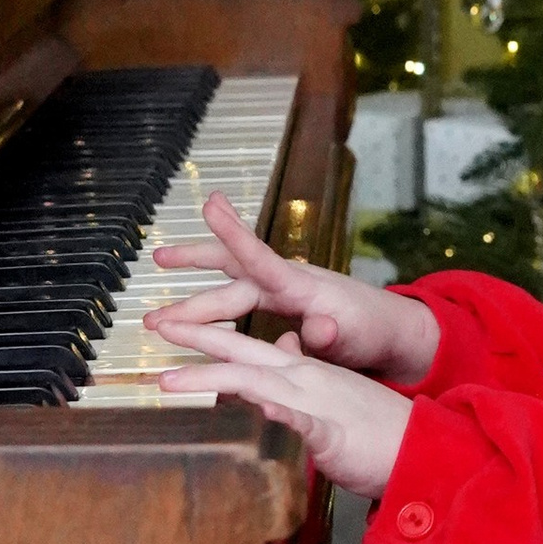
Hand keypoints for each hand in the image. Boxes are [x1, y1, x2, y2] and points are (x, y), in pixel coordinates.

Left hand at [145, 317, 416, 494]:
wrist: (422, 448)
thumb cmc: (375, 432)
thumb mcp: (330, 399)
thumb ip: (299, 379)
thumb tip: (275, 358)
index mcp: (303, 372)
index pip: (247, 346)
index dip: (209, 334)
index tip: (172, 324)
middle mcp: (306, 378)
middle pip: (243, 350)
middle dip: (199, 335)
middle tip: (158, 324)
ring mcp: (319, 401)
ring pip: (258, 381)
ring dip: (213, 377)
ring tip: (171, 381)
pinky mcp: (334, 431)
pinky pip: (303, 420)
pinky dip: (280, 412)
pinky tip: (260, 408)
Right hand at [151, 191, 437, 382]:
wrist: (389, 333)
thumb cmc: (373, 335)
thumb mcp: (356, 340)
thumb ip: (331, 336)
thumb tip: (317, 329)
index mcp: (304, 288)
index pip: (262, 258)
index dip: (235, 233)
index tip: (210, 203)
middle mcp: (287, 282)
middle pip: (232, 285)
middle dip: (191, 302)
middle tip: (152, 319)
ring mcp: (282, 290)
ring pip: (229, 280)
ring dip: (194, 275)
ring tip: (159, 260)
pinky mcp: (280, 303)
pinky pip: (238, 297)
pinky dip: (211, 300)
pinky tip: (189, 308)